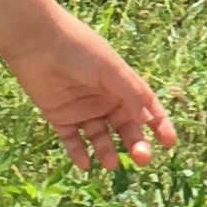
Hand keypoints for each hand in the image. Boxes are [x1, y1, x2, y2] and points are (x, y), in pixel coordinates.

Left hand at [0, 12, 178, 169]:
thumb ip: (130, 93)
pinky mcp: (60, 116)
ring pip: (100, 137)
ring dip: (107, 151)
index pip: (146, 107)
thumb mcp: (110, 69)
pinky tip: (85, 164)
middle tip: (142, 158)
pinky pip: (72, 140)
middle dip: (136, 143)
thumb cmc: (78, 49)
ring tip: (110, 163)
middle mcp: (104, 98)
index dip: (160, 124)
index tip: (170, 143)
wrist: (36, 42)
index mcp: (121, 84)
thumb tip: (149, 119)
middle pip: (125, 127)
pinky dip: (78, 153)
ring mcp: (83, 108)